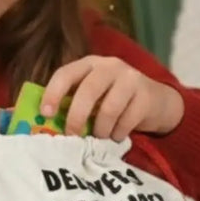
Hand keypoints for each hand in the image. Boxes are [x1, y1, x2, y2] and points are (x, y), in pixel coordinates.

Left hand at [41, 56, 183, 139]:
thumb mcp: (93, 95)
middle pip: (88, 90)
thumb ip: (71, 102)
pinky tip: (116, 135)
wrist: (156, 101)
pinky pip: (127, 120)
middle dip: (76, 116)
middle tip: (72, 134)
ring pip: (108, 108)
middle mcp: (109, 66)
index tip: (46, 113)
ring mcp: (130, 78)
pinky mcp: (146, 96)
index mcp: (89, 64)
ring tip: (99, 137)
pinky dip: (117, 133)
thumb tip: (43, 124)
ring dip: (100, 129)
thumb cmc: (114, 100)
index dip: (53, 92)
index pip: (66, 73)